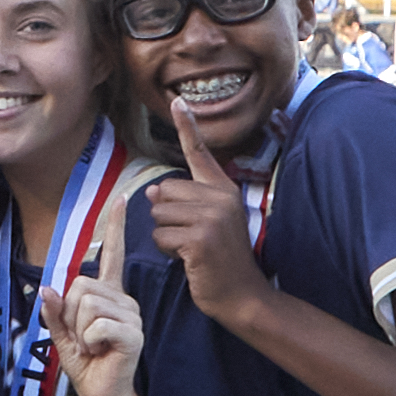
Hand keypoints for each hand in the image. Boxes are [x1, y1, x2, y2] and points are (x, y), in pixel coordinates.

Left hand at [43, 218, 144, 395]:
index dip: (115, 228)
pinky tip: (100, 351)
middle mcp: (123, 300)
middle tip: (84, 337)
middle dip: (70, 314)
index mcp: (109, 296)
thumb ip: (55, 311)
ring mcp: (131, 316)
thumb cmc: (87, 363)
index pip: (113, 256)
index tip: (120, 199)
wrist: (102, 394)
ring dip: (79, 330)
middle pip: (81, 285)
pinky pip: (97, 324)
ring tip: (92, 345)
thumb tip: (47, 288)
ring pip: (87, 304)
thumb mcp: (62, 335)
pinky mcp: (133, 333)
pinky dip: (88, 340)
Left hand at [142, 131, 266, 323]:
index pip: (200, 153)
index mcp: (223, 189)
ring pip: (158, 215)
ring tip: (191, 250)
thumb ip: (183, 203)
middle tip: (191, 238)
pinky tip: (189, 260)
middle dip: (166, 218)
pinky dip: (167, 252)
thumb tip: (152, 190)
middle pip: (163, 191)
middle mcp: (221, 197)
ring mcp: (212, 216)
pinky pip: (161, 236)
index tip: (177, 101)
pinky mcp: (201, 237)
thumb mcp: (206, 225)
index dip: (188, 126)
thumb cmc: (219, 261)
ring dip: (165, 237)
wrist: (242, 295)